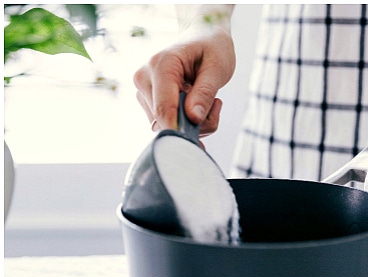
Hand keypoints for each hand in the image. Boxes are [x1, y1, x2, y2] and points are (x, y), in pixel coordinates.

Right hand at [134, 10, 234, 136]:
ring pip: (165, 125)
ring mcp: (143, 89)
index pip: (164, 108)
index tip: (198, 142)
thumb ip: (205, 93)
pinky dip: (186, 121)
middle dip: (195, 124)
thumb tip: (193, 118)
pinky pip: (166, 122)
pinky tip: (198, 105)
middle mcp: (144, 77)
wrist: (202, 35)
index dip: (180, 129)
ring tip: (209, 100)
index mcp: (161, 65)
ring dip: (193, 123)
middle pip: (165, 120)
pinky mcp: (148, 99)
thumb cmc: (211, 48)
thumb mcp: (217, 68)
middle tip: (216, 106)